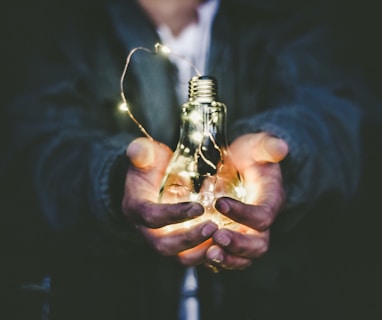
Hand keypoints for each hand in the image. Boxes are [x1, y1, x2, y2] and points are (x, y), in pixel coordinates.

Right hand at [122, 137, 217, 263]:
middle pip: (164, 245)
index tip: (198, 207)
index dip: (174, 214)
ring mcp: (163, 239)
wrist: (152, 182)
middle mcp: (147, 230)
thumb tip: (137, 150)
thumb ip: (142, 152)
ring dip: (201, 252)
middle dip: (189, 239)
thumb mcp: (146, 156)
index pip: (152, 217)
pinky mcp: (178, 245)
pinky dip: (209, 254)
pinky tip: (226, 245)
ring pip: (179, 256)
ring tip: (223, 239)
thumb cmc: (151, 166)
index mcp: (136, 208)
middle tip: (213, 227)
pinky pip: (192, 256)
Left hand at [205, 132, 288, 270]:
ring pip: (244, 257)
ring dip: (227, 258)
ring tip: (209, 253)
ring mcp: (247, 232)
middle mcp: (261, 223)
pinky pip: (229, 257)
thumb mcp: (257, 146)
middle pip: (258, 244)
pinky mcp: (233, 237)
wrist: (241, 165)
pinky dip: (217, 260)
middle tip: (217, 237)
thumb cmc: (250, 155)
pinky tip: (200, 254)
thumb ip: (268, 146)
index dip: (243, 214)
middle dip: (238, 244)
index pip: (263, 216)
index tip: (219, 203)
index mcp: (271, 201)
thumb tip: (281, 147)